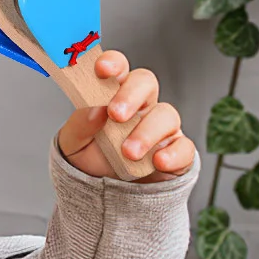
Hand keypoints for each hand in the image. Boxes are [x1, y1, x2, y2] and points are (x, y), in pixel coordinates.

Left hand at [55, 51, 194, 181]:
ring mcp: (161, 128)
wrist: (102, 194)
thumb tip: (94, 110)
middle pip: (146, 83)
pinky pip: (185, 148)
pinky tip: (158, 161)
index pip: (119, 69)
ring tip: (128, 153)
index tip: (102, 69)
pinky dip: (174, 154)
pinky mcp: (176, 153)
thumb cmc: (90, 158)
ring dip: (146, 133)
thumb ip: (80, 125)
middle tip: (116, 115)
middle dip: (131, 95)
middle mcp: (141, 106)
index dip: (113, 63)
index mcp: (114, 95)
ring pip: (166, 115)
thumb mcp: (74, 143)